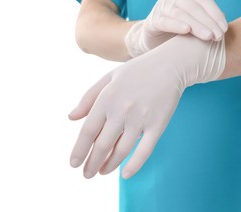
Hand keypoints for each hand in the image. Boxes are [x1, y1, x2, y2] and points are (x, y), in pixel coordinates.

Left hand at [69, 34, 225, 178]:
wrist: (170, 65)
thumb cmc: (137, 71)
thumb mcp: (108, 78)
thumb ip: (88, 98)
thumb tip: (71, 118)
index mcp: (107, 98)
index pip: (88, 131)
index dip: (79, 151)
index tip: (73, 164)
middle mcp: (122, 110)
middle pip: (102, 145)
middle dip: (91, 163)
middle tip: (86, 174)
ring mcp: (141, 118)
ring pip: (121, 150)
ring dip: (109, 166)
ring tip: (102, 172)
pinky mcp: (158, 124)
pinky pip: (145, 150)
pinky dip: (134, 165)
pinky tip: (125, 175)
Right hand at [124, 0, 227, 56]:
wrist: (153, 42)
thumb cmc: (178, 34)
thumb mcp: (193, 25)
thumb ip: (205, 23)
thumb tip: (223, 29)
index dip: (215, 13)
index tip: (224, 28)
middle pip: (194, 7)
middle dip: (208, 21)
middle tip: (218, 36)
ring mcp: (161, 8)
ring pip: (181, 14)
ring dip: (196, 25)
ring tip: (208, 36)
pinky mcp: (152, 21)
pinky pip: (165, 22)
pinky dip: (176, 25)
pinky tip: (186, 30)